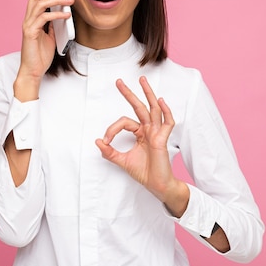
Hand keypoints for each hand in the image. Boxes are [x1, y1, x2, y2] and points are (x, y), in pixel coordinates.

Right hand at [15, 0, 73, 100]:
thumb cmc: (39, 56)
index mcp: (32, 20)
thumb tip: (60, 16)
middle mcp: (28, 20)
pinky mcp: (31, 33)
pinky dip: (56, 14)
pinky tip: (66, 15)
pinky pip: (44, 18)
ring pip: (40, 4)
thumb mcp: (50, 37)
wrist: (33, 71)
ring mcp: (28, 26)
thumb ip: (52, 26)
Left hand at [96, 76, 188, 214]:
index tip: (106, 141)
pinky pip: (167, 122)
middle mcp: (148, 130)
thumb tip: (97, 141)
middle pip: (139, 107)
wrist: (157, 185)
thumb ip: (109, 152)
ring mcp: (157, 133)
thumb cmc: (144, 172)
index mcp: (140, 133)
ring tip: (142, 80)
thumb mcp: (122, 161)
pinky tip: (160, 101)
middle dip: (129, 94)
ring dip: (148, 94)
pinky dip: (165, 111)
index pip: (124, 122)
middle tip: (119, 81)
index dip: (112, 129)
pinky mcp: (162, 139)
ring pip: (153, 109)